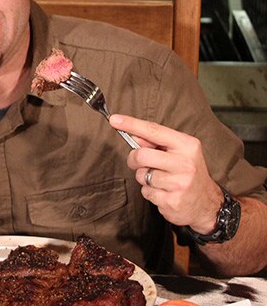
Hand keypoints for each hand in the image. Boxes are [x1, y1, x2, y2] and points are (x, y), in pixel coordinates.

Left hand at [109, 114, 221, 233]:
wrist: (207, 203)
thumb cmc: (188, 172)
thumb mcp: (179, 152)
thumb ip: (156, 142)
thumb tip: (133, 134)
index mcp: (187, 145)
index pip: (154, 131)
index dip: (132, 124)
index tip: (114, 119)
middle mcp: (185, 163)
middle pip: (141, 155)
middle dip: (134, 160)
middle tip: (140, 163)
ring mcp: (180, 183)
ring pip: (141, 176)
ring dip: (144, 178)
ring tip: (160, 180)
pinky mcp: (172, 201)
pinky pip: (146, 193)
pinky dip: (150, 192)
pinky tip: (164, 192)